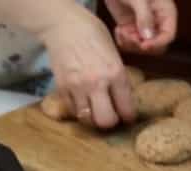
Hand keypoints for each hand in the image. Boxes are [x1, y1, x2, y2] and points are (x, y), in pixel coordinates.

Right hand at [39, 5, 135, 128]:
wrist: (64, 27)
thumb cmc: (93, 35)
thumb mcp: (114, 55)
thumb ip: (118, 78)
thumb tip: (122, 98)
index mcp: (115, 73)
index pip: (126, 108)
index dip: (128, 116)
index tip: (127, 118)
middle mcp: (97, 84)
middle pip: (105, 120)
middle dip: (110, 122)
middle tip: (111, 117)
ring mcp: (77, 88)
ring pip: (87, 119)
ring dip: (93, 117)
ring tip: (95, 110)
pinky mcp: (62, 89)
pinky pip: (72, 110)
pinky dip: (79, 110)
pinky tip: (82, 102)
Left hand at [105, 0, 177, 54]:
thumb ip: (144, 16)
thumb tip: (148, 37)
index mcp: (166, 13)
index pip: (168, 36)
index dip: (158, 43)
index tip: (143, 45)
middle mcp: (157, 23)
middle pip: (156, 46)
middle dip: (141, 44)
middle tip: (128, 34)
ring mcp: (144, 27)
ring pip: (142, 47)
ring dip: (129, 43)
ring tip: (121, 29)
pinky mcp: (131, 29)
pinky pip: (129, 45)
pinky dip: (122, 41)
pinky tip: (118, 29)